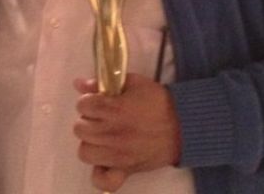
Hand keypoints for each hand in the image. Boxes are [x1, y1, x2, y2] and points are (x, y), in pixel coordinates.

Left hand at [74, 73, 181, 191]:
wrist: (183, 126)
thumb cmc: (158, 101)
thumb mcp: (133, 83)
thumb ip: (103, 83)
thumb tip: (79, 84)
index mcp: (114, 109)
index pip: (83, 105)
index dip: (88, 102)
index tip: (97, 102)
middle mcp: (112, 132)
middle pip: (80, 128)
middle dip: (88, 120)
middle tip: (100, 119)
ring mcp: (118, 154)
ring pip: (85, 152)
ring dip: (91, 143)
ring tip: (102, 137)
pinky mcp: (127, 169)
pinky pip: (104, 181)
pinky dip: (101, 174)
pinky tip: (105, 163)